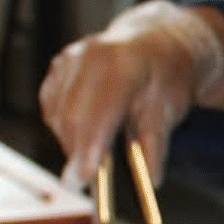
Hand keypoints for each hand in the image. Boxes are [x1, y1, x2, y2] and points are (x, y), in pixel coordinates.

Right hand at [39, 0, 223, 188]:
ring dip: (69, 141)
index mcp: (124, 64)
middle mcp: (91, 56)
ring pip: (58, 113)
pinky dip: (63, 124)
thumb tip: (152, 180)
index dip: (88, 149)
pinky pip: (52, 104)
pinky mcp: (59, 65)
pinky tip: (83, 133)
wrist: (156, 41)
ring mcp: (72, 58)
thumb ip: (157, 144)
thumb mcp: (170, 109)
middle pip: (72, 116)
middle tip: (77, 183)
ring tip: (90, 158)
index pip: (100, 113)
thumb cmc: (166, 76)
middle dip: (74, 153)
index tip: (82, 180)